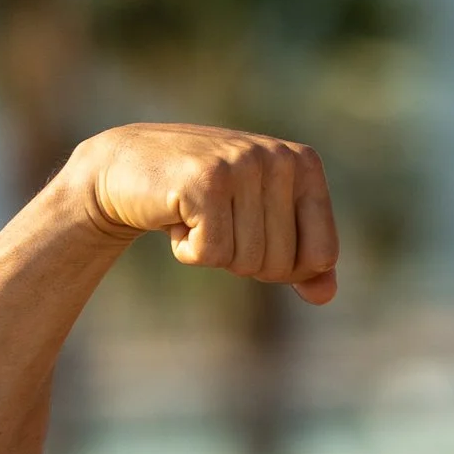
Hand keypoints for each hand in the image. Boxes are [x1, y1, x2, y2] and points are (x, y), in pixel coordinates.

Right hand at [68, 122, 341, 302]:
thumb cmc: (203, 199)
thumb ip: (300, 260)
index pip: (323, 255)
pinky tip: (176, 216)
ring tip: (196, 215)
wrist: (128, 167)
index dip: (285, 266)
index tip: (253, 235)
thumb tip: (325, 295)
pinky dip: (188, 251)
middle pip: (282, 265)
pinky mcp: (206, 182)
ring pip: (247, 262)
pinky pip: (212, 255)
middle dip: (244, 260)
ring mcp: (242, 165)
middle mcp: (279, 157)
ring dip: (214, 254)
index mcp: (305, 163)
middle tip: (216, 222)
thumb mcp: (259, 224)